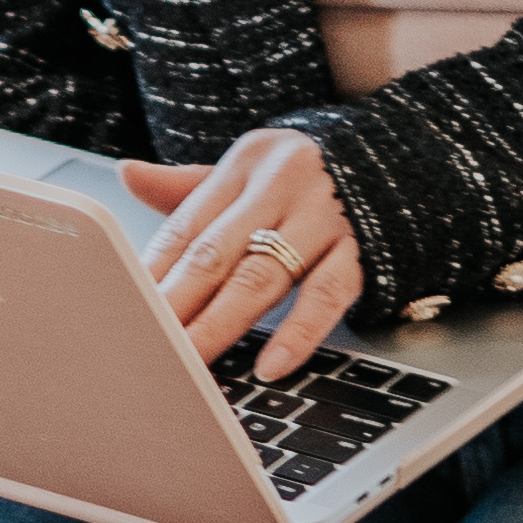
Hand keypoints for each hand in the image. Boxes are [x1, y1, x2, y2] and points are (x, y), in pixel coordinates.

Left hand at [120, 131, 365, 382]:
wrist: (398, 158)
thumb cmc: (307, 174)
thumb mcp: (252, 168)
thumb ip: (191, 186)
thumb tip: (129, 174)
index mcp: (247, 164)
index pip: (187, 225)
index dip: (153, 271)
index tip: (123, 310)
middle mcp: (282, 185)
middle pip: (217, 253)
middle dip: (176, 304)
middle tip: (145, 343)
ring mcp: (324, 218)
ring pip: (263, 277)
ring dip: (222, 323)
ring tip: (192, 360)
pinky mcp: (362, 249)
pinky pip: (328, 295)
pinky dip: (299, 332)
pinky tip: (272, 364)